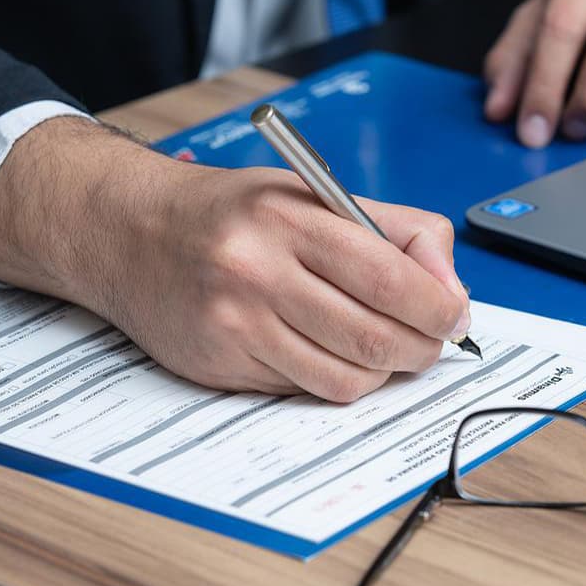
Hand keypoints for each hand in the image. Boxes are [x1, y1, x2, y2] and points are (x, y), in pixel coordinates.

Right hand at [0, 118, 470, 401]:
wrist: (130, 232)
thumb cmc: (236, 214)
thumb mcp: (316, 195)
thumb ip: (395, 232)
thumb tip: (450, 290)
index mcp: (290, 219)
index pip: (390, 279)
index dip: (439, 308)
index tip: (455, 316)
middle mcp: (258, 272)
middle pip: (374, 338)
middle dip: (420, 348)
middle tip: (430, 341)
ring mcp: (235, 325)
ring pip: (344, 379)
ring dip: (382, 373)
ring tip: (383, 349)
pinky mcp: (219, 366)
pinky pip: (304, 390)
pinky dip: (334, 379)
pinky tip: (329, 353)